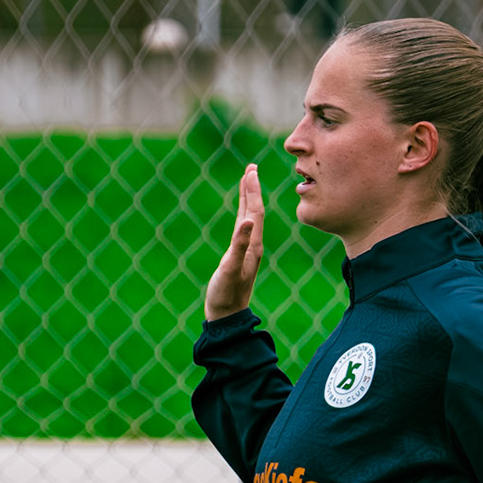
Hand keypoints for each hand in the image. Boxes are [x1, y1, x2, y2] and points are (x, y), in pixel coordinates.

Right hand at [206, 164, 265, 321]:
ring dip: (248, 199)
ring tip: (247, 181)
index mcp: (254, 245)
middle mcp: (253, 245)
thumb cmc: (226, 293)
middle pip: (255, 211)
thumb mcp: (231, 268)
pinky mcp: (239, 256)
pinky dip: (242, 215)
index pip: (256, 212)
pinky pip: (242, 229)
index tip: (251, 170)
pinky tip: (241, 213)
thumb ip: (239, 245)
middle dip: (252, 189)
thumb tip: (248, 221)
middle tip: (251, 167)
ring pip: (249, 218)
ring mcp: (247, 250)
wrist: (227, 315)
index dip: (253, 191)